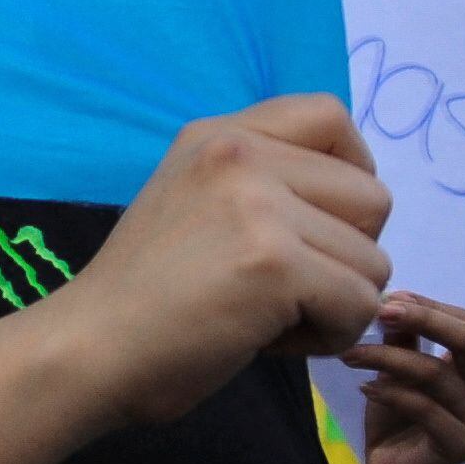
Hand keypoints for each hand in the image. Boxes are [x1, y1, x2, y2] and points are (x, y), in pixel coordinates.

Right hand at [67, 97, 393, 428]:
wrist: (90, 348)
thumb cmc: (144, 294)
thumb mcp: (194, 201)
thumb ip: (260, 184)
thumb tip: (348, 207)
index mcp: (219, 134)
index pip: (330, 115)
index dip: (352, 173)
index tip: (318, 224)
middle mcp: (240, 152)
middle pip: (373, 197)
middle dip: (347, 255)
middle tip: (285, 287)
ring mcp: (259, 205)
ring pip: (374, 261)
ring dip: (336, 303)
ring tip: (269, 316)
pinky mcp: (276, 264)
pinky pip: (360, 305)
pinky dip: (330, 337)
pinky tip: (270, 340)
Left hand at [348, 291, 464, 463]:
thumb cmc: (395, 420)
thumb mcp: (395, 370)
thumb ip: (402, 339)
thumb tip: (393, 299)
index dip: (430, 306)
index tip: (387, 299)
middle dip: (423, 318)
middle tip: (379, 311)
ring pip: (435, 373)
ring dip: (387, 358)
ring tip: (350, 355)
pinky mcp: (461, 447)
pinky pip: (424, 407)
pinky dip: (389, 392)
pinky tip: (365, 388)